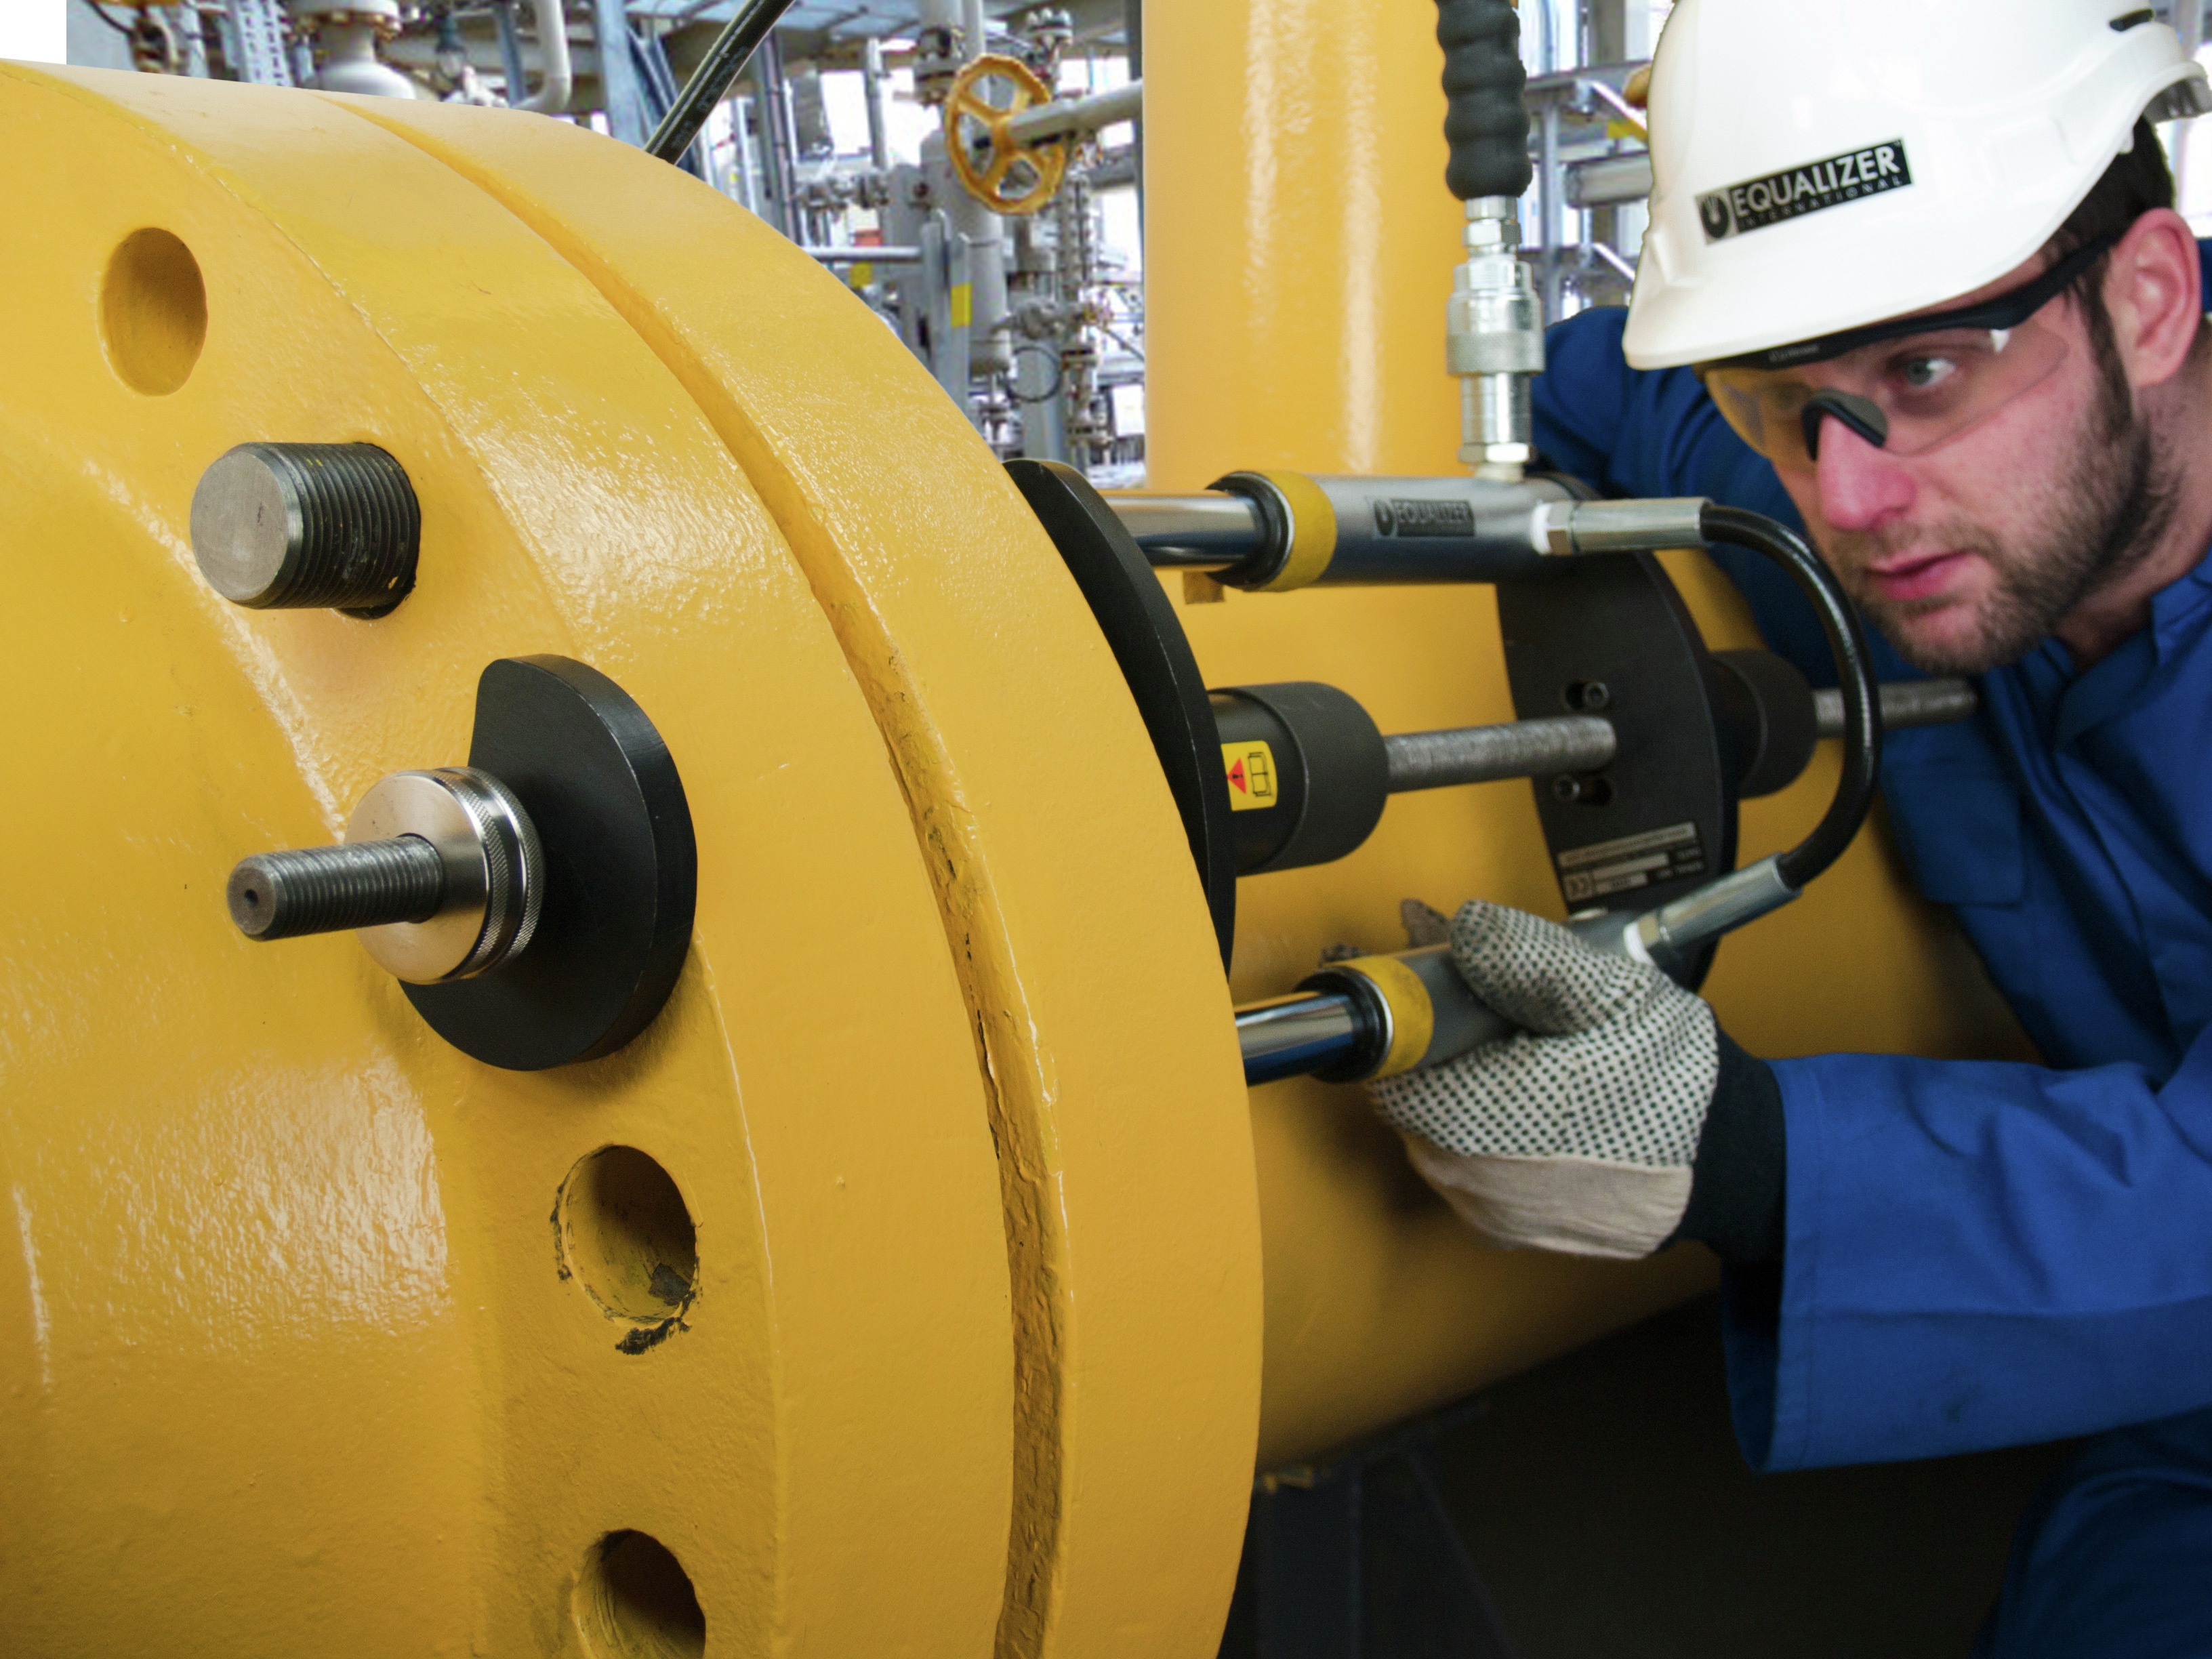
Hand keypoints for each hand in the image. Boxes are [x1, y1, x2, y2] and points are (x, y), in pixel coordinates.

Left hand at [1368, 899, 1718, 1258]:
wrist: (1728, 1164)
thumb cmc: (1672, 1083)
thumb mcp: (1612, 995)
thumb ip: (1531, 958)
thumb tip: (1469, 930)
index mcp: (1468, 1118)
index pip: (1387, 1057)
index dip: (1417, 1016)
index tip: (1455, 996)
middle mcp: (1460, 1175)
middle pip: (1410, 1090)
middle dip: (1448, 1049)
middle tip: (1510, 1024)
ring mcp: (1482, 1208)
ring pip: (1437, 1127)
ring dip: (1471, 1088)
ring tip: (1537, 1063)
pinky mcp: (1506, 1227)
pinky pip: (1473, 1164)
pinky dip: (1495, 1131)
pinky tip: (1546, 1107)